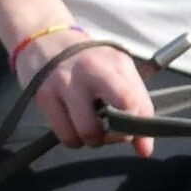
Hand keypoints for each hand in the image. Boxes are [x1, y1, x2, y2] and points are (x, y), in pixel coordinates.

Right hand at [14, 30, 154, 156]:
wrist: (46, 41)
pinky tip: (73, 127)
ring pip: (89, 130)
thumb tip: (145, 148)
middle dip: (119, 133)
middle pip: (122, 106)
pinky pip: (65, 135)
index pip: (137, 100)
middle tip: (113, 134)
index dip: (142, 128)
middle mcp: (94, 70)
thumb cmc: (88, 61)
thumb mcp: (115, 71)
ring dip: (93, 140)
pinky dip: (73, 139)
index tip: (141, 143)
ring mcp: (67, 82)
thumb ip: (134, 104)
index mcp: (117, 63)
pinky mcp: (45, 95)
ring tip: (92, 130)